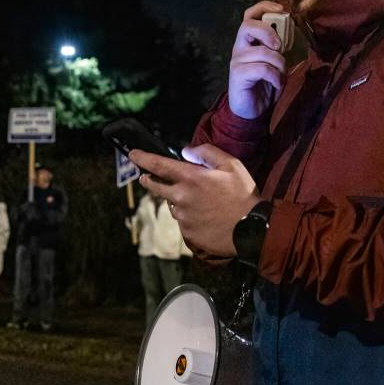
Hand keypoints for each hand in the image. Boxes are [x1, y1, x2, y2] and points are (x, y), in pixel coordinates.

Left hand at [130, 144, 260, 257]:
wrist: (250, 229)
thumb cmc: (242, 195)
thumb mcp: (231, 165)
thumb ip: (206, 153)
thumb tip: (186, 151)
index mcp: (190, 178)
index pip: (158, 165)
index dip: (142, 158)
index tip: (132, 155)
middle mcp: (181, 197)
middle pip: (155, 187)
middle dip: (148, 180)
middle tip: (145, 177)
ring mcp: (182, 217)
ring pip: (172, 205)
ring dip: (177, 200)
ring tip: (198, 201)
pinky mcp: (187, 233)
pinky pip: (183, 221)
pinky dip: (189, 216)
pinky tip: (205, 216)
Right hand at [228, 1, 286, 119]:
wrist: (250, 110)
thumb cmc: (263, 84)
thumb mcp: (274, 62)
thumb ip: (277, 47)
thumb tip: (290, 31)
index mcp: (248, 41)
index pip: (249, 15)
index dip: (263, 6)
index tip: (281, 9)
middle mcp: (239, 47)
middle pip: (247, 26)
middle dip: (268, 32)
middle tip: (279, 45)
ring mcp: (237, 61)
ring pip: (262, 52)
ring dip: (279, 64)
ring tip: (281, 75)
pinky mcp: (238, 75)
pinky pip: (263, 69)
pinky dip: (276, 77)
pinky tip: (277, 84)